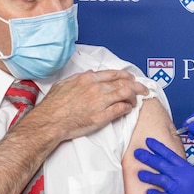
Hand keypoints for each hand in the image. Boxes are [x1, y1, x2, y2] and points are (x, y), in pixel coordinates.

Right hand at [26, 69, 148, 140]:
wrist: (50, 121)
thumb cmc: (54, 104)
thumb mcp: (64, 84)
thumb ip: (79, 77)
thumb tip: (92, 72)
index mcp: (87, 78)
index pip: (113, 74)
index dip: (126, 76)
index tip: (131, 78)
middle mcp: (96, 88)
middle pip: (123, 83)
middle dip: (136, 86)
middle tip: (143, 89)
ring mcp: (100, 102)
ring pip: (125, 94)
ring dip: (134, 97)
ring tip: (138, 100)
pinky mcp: (101, 116)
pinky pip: (120, 109)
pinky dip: (127, 108)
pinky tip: (129, 109)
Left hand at [135, 137, 193, 193]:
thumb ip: (189, 172)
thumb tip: (181, 170)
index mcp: (188, 169)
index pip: (170, 154)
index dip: (158, 147)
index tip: (148, 141)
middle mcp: (182, 177)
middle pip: (161, 164)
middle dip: (148, 158)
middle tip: (137, 153)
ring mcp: (178, 190)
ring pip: (159, 179)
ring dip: (148, 176)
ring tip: (138, 173)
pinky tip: (147, 192)